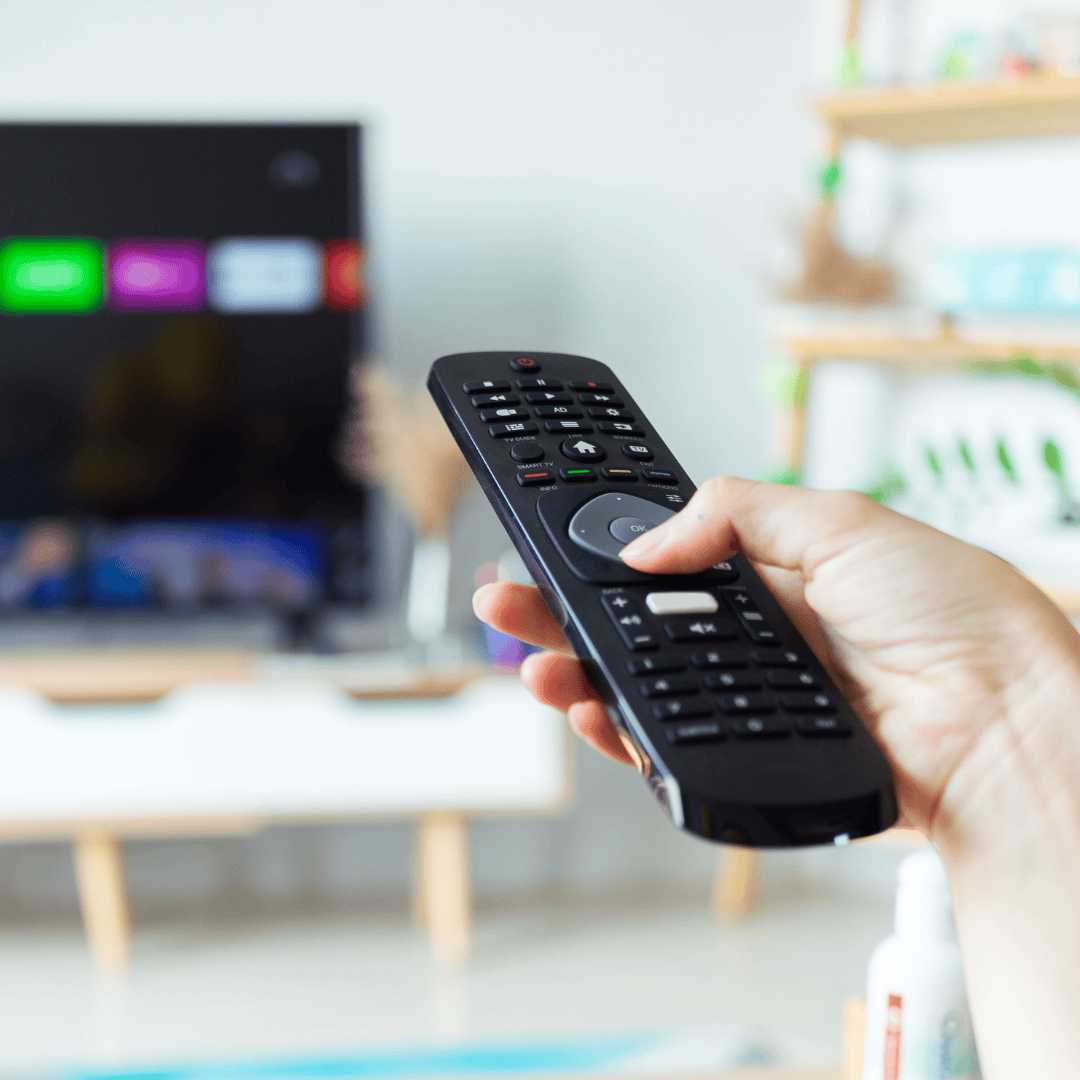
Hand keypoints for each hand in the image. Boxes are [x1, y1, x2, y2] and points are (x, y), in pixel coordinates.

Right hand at [473, 476, 1079, 836]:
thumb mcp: (838, 520)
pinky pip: (668, 748)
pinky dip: (619, 733)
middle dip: (562, 614)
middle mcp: (750, 639)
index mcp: (768, 576)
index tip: (548, 544)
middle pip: (632, 627)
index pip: (661, 562)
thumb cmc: (952, 611)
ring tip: (533, 662)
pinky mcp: (751, 757)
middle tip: (506, 599)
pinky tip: (587, 710)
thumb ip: (734, 512)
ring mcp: (746, 701)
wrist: (1003, 715)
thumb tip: (646, 542)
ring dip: (575, 674)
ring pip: (638, 690)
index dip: (602, 555)